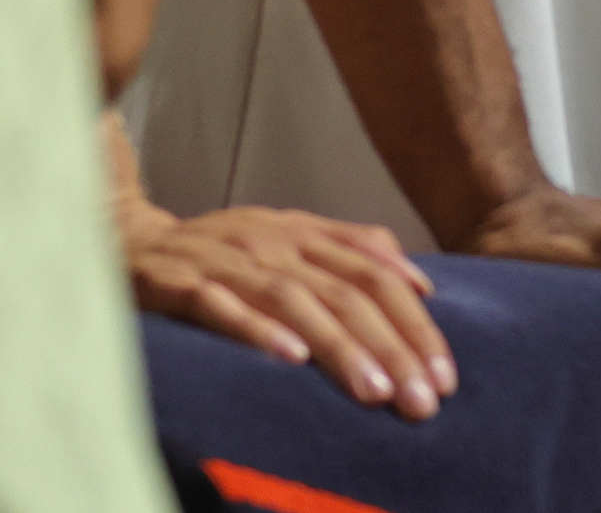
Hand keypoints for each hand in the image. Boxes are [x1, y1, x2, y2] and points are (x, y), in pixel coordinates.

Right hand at [124, 199, 455, 418]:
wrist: (125, 239)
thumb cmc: (222, 249)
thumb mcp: (290, 237)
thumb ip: (353, 252)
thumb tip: (422, 284)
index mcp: (305, 232)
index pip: (377, 277)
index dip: (416, 324)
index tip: (444, 374)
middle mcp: (274, 241)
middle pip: (347, 294)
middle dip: (393, 347)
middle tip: (422, 399)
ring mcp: (226, 259)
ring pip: (295, 302)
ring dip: (339, 347)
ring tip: (376, 390)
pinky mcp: (177, 281)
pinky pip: (219, 305)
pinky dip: (255, 329)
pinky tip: (288, 359)